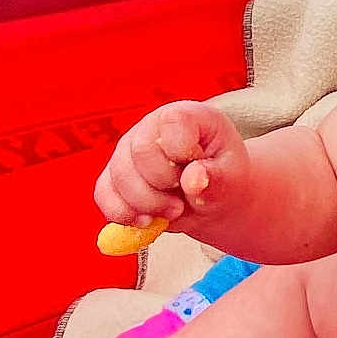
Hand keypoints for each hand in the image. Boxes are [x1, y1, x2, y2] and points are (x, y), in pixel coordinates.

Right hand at [95, 101, 250, 231]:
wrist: (210, 197)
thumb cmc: (224, 179)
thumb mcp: (232, 179)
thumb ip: (217, 179)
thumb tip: (193, 180)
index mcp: (187, 116)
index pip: (173, 122)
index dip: (180, 152)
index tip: (196, 173)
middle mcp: (152, 127)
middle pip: (141, 153)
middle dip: (162, 188)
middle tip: (182, 204)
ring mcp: (128, 149)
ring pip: (118, 177)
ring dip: (146, 206)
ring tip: (172, 212)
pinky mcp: (114, 174)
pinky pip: (104, 194)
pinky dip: (123, 214)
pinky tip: (147, 221)